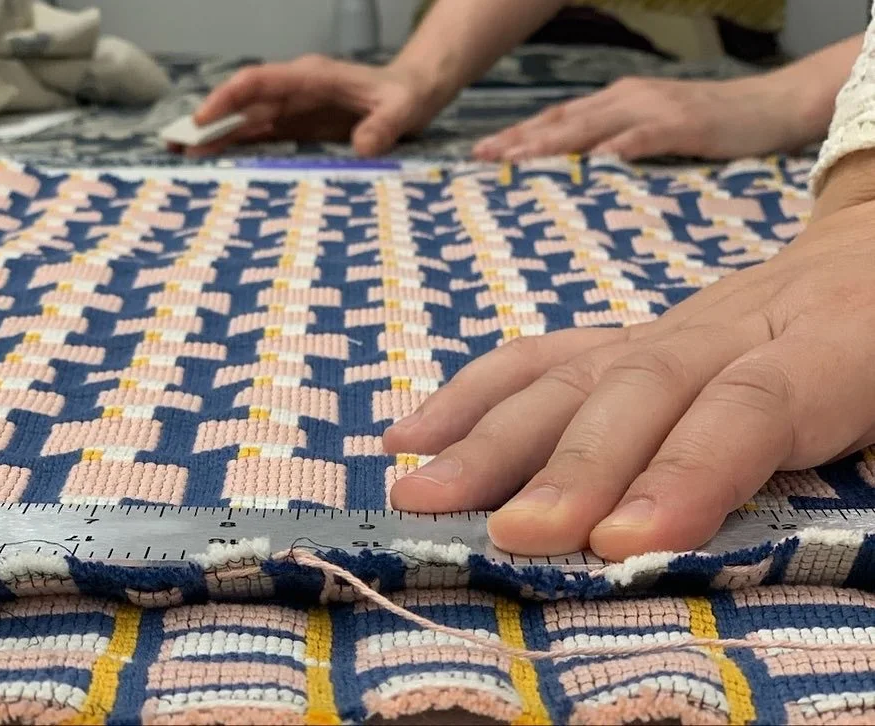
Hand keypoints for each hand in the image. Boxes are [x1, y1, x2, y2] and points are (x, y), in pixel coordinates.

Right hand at [178, 55, 445, 157]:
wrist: (411, 94)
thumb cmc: (405, 97)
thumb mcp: (402, 110)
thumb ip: (384, 127)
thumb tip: (363, 148)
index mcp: (312, 77)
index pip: (259, 83)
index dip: (229, 100)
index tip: (204, 121)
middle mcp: (296, 90)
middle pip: (244, 103)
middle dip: (210, 122)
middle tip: (175, 144)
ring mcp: (295, 108)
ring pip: (248, 120)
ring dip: (218, 137)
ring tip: (185, 155)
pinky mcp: (299, 126)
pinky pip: (263, 135)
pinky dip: (239, 147)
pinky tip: (218, 161)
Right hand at [385, 164, 874, 559]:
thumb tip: (835, 536)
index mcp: (832, 344)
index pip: (749, 404)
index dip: (686, 468)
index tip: (623, 540)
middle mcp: (730, 329)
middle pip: (638, 386)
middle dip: (568, 464)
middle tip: (508, 533)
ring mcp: (665, 327)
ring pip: (573, 371)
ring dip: (492, 434)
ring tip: (423, 489)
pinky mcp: (628, 335)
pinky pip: (545, 356)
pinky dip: (476, 393)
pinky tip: (417, 430)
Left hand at [473, 76, 805, 161]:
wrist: (770, 107)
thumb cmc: (707, 126)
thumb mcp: (651, 133)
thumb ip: (615, 145)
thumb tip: (577, 171)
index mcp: (615, 103)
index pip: (557, 119)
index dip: (519, 135)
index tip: (482, 154)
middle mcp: (627, 99)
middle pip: (563, 121)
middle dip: (520, 140)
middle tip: (482, 158)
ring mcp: (654, 109)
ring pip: (593, 126)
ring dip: (552, 143)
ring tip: (518, 160)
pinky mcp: (684, 124)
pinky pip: (646, 136)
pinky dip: (619, 146)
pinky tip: (596, 160)